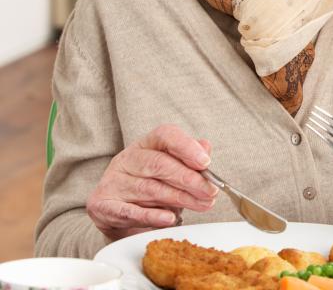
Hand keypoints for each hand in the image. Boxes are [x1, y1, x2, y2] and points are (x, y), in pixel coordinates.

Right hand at [86, 124, 217, 240]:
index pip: (164, 135)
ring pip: (149, 188)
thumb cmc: (151, 186)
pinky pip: (129, 211)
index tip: (205, 162)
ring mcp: (112, 181)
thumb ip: (189, 159)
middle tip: (210, 191)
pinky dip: (152, 216)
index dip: (186, 147)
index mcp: (145, 144)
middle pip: (158, 164)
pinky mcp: (102, 205)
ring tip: (201, 204)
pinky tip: (169, 218)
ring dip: (179, 198)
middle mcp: (126, 159)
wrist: (117, 213)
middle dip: (188, 179)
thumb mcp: (172, 169)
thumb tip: (205, 147)